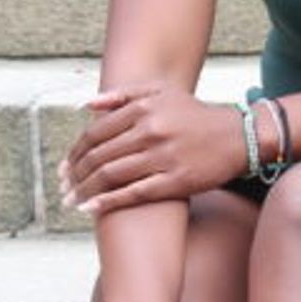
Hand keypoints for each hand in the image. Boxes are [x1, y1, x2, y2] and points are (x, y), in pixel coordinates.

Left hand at [65, 85, 246, 213]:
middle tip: (62, 186)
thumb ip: (122, 95)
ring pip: (111, 176)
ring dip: (85, 190)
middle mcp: (150, 132)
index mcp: (143, 110)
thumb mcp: (160, 93)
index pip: (95, 133)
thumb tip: (86, 105)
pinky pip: (134, 193)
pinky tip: (91, 208)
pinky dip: (108, 202)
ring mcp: (162, 158)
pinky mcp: (175, 182)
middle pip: (99, 156)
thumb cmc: (195, 115)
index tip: (65, 165)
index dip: (74, 152)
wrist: (237, 137)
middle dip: (74, 174)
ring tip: (70, 200)